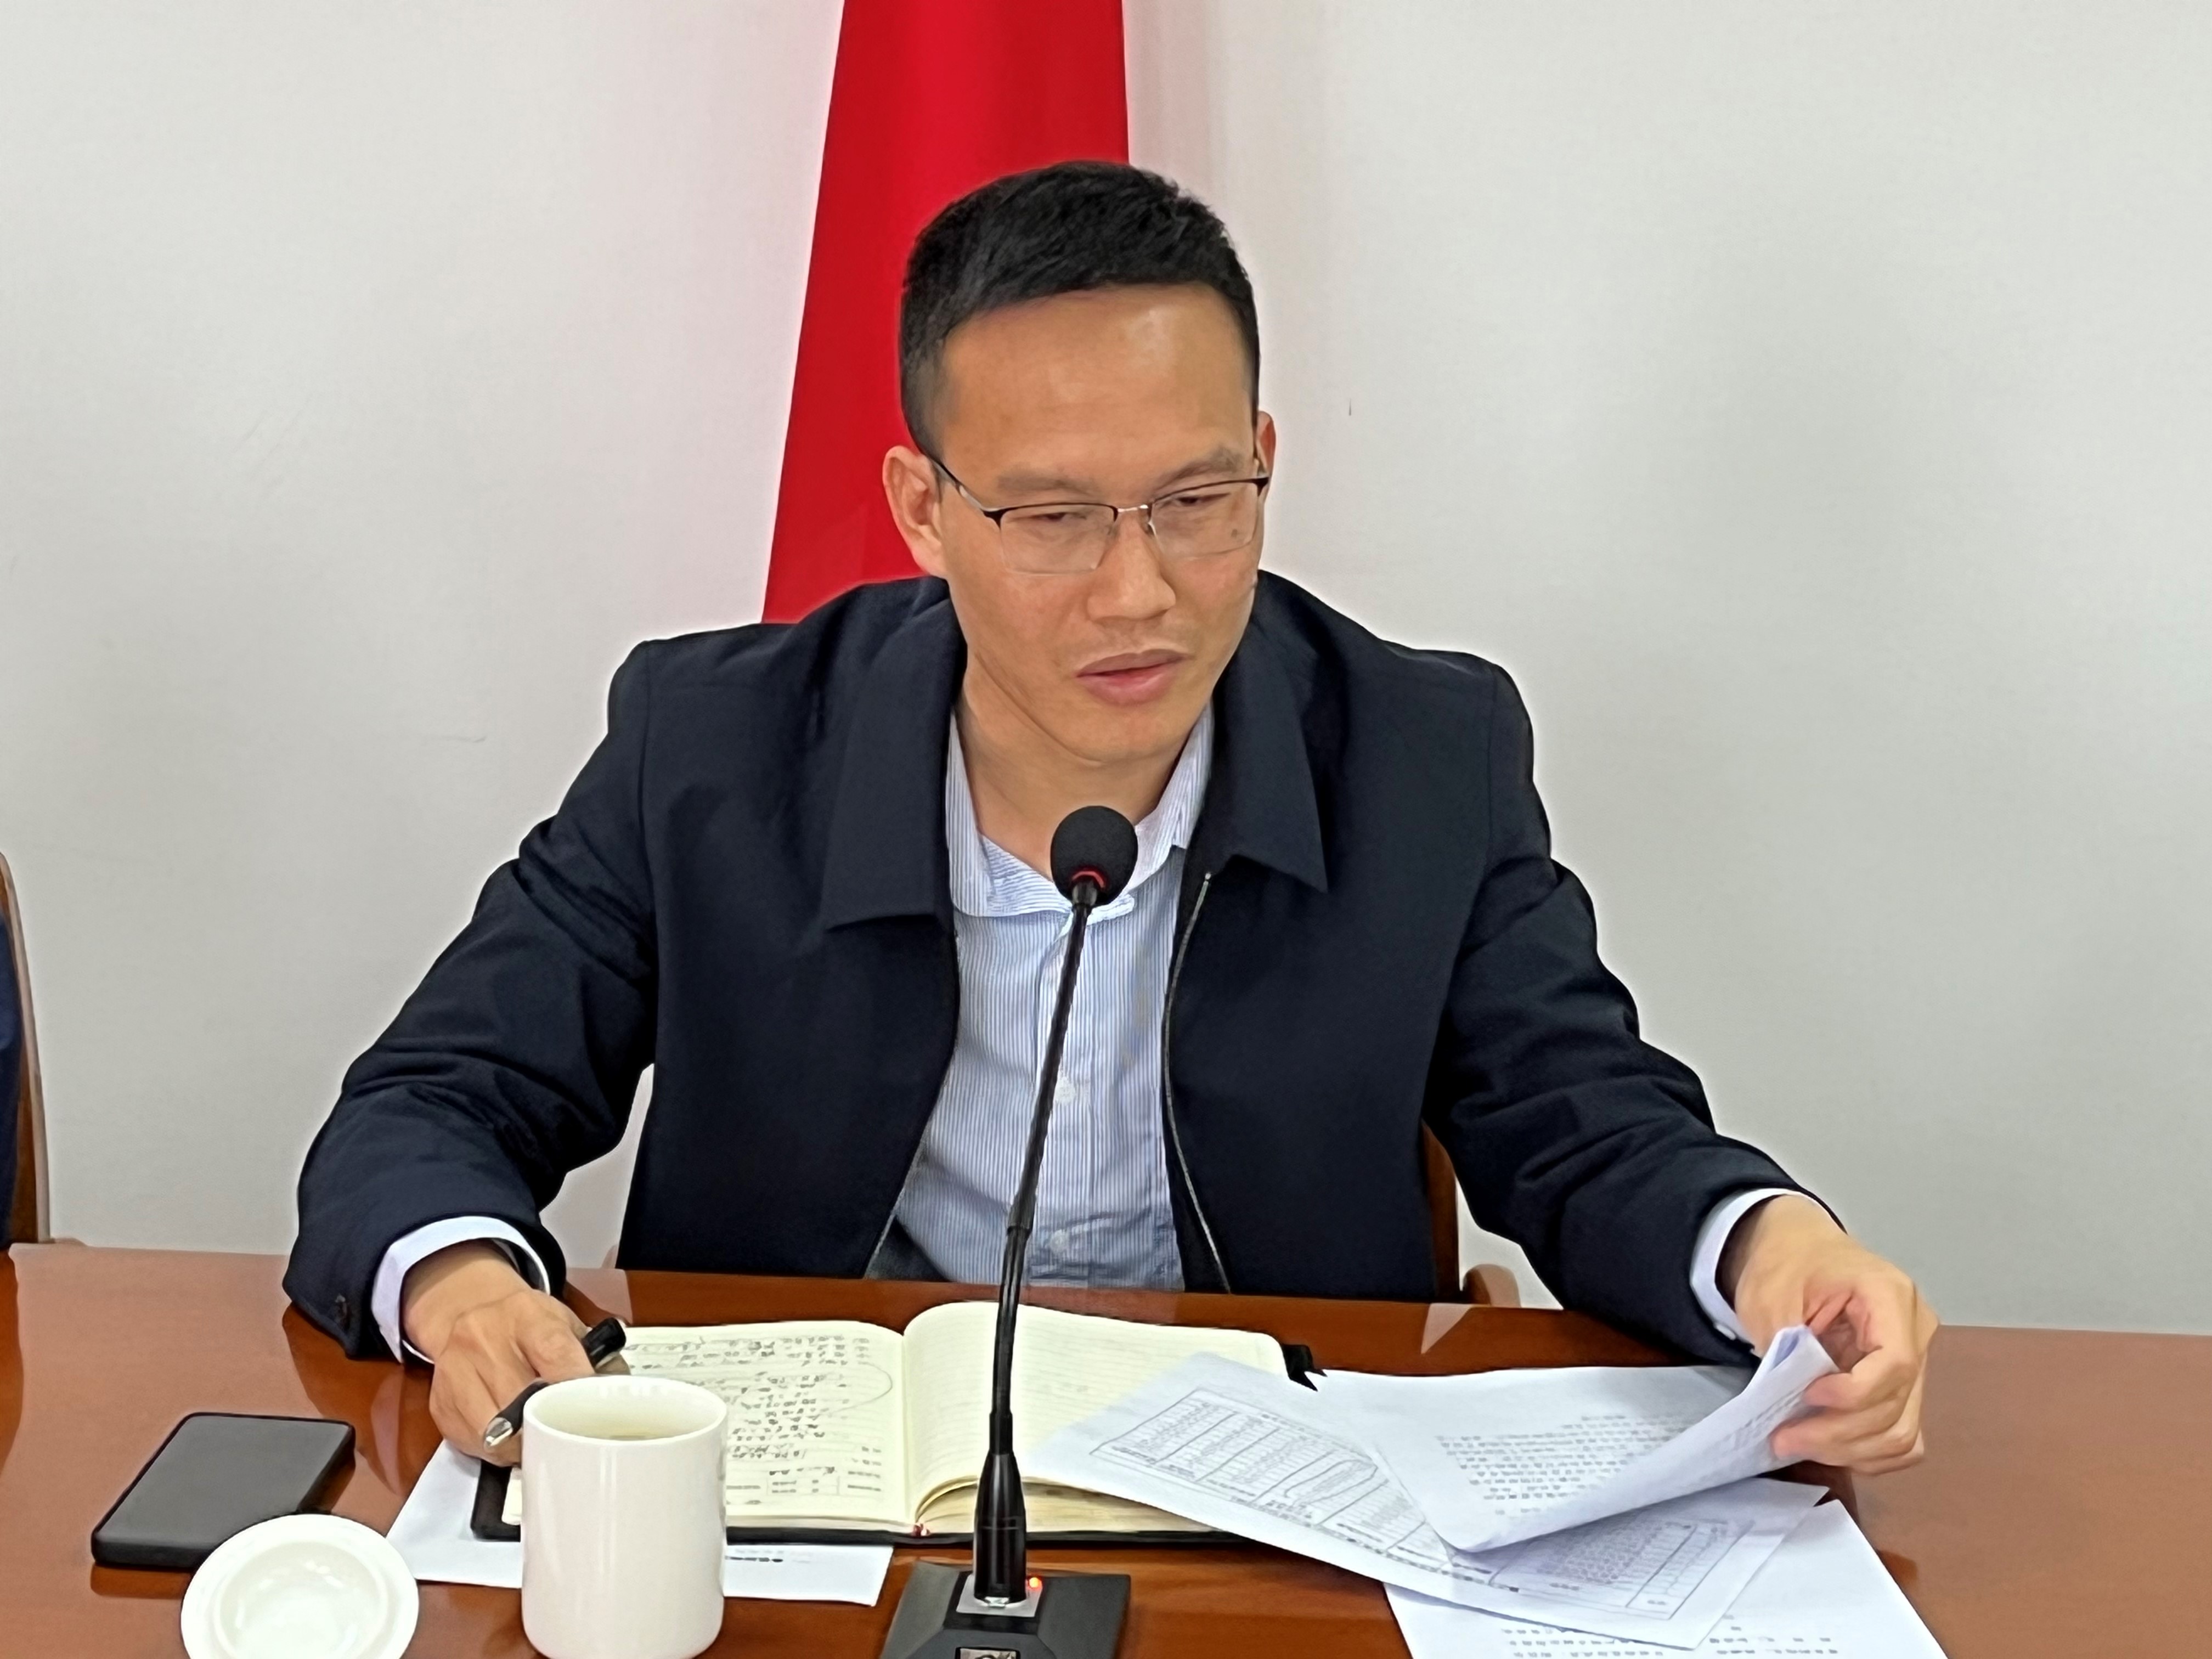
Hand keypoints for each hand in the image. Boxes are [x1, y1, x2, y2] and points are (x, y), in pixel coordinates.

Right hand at [401, 1241, 594, 1464]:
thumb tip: (619, 1395)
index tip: (594, 1411)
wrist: (470, 1309)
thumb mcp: (565, 1323)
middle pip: (521, 1398)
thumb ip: (596, 1356)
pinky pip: (471, 1442)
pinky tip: (511, 1439)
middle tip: (570, 1437)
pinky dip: (495, 1450)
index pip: (555, 1353)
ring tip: (539, 1443)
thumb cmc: (528, 1324)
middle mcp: (484, 1337)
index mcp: (526, 1314)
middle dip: (549, 1424)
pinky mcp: (440, 1402)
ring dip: (521, 1446)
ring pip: (493, 1430)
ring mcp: (456, 1370)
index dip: (576, 1387)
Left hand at [1719, 1194, 1937, 1475]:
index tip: (1807, 1396)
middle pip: (1896, 1405)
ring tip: (1798, 1444)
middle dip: (1837, 1432)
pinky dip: (1867, 1451)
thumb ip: (1786, 1344)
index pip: (1895, 1362)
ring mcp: (1915, 1362)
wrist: (1799, 1251)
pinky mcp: (1902, 1387)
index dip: (1853, 1393)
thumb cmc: (1788, 1264)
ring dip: (1849, 1449)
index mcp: (1889, 1296)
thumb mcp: (1772, 1293)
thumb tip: (1791, 1398)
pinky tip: (1829, 1448)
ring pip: (1902, 1431)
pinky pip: (1899, 1435)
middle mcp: (1915, 1331)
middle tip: (1784, 1438)